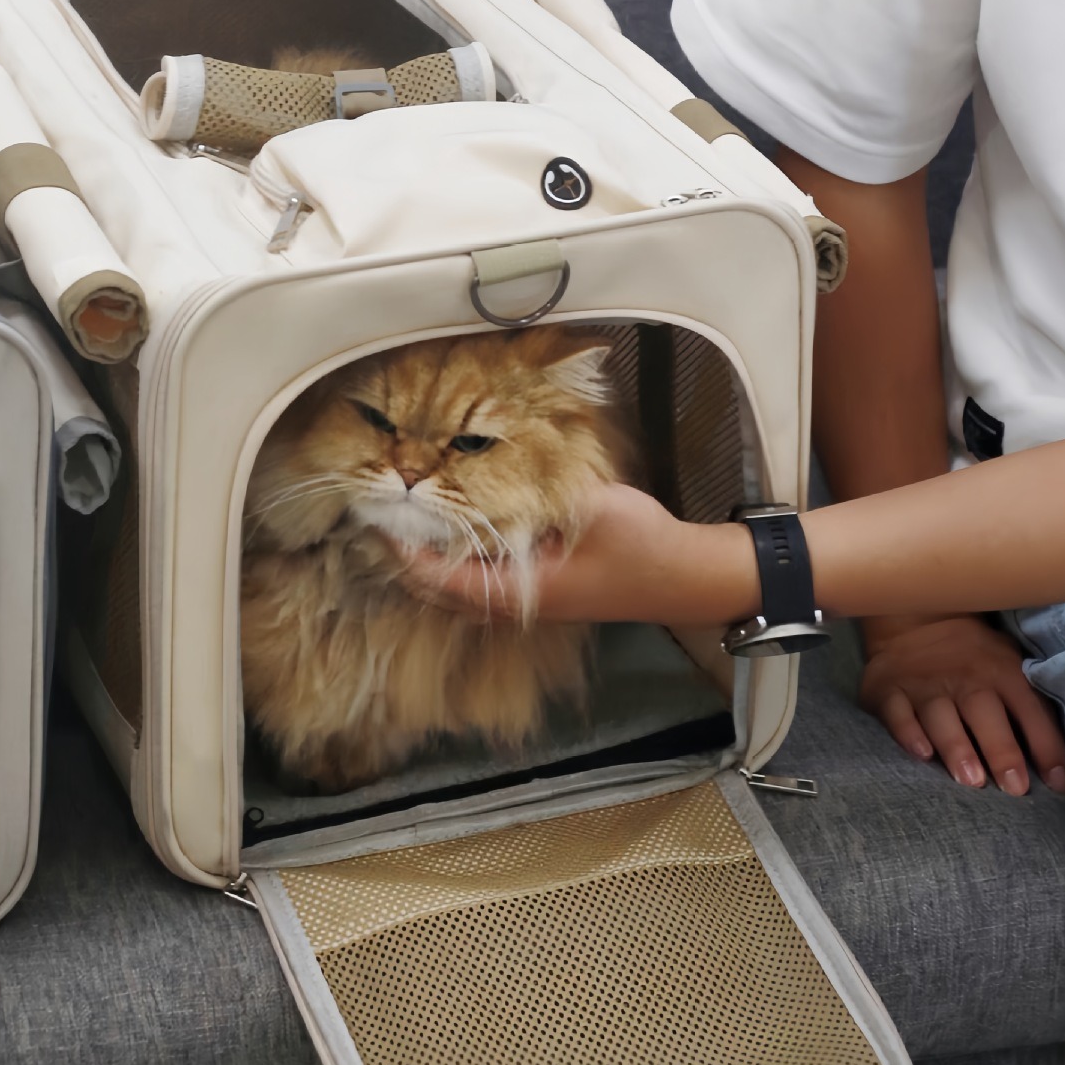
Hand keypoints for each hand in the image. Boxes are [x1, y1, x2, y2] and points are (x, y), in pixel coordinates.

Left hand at [389, 480, 753, 625]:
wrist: (684, 577)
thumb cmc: (640, 545)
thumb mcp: (591, 505)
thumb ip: (542, 487)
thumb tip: (495, 460)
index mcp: (521, 590)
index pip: (440, 578)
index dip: (405, 552)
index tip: (381, 520)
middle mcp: (517, 604)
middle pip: (441, 593)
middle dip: (407, 559)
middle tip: (382, 519)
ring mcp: (529, 602)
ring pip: (460, 591)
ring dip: (430, 564)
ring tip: (408, 525)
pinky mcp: (543, 592)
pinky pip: (482, 584)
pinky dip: (457, 564)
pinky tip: (457, 533)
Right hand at [859, 613, 1064, 795]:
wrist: (915, 620)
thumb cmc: (973, 657)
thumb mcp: (1009, 665)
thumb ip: (1027, 706)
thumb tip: (1056, 763)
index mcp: (1001, 673)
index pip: (1029, 710)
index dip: (1046, 747)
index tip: (1058, 783)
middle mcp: (963, 678)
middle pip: (983, 712)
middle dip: (1000, 750)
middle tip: (1013, 787)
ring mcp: (924, 684)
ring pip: (940, 715)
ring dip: (956, 746)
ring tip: (970, 779)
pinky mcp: (888, 690)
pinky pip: (896, 712)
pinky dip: (907, 732)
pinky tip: (921, 752)